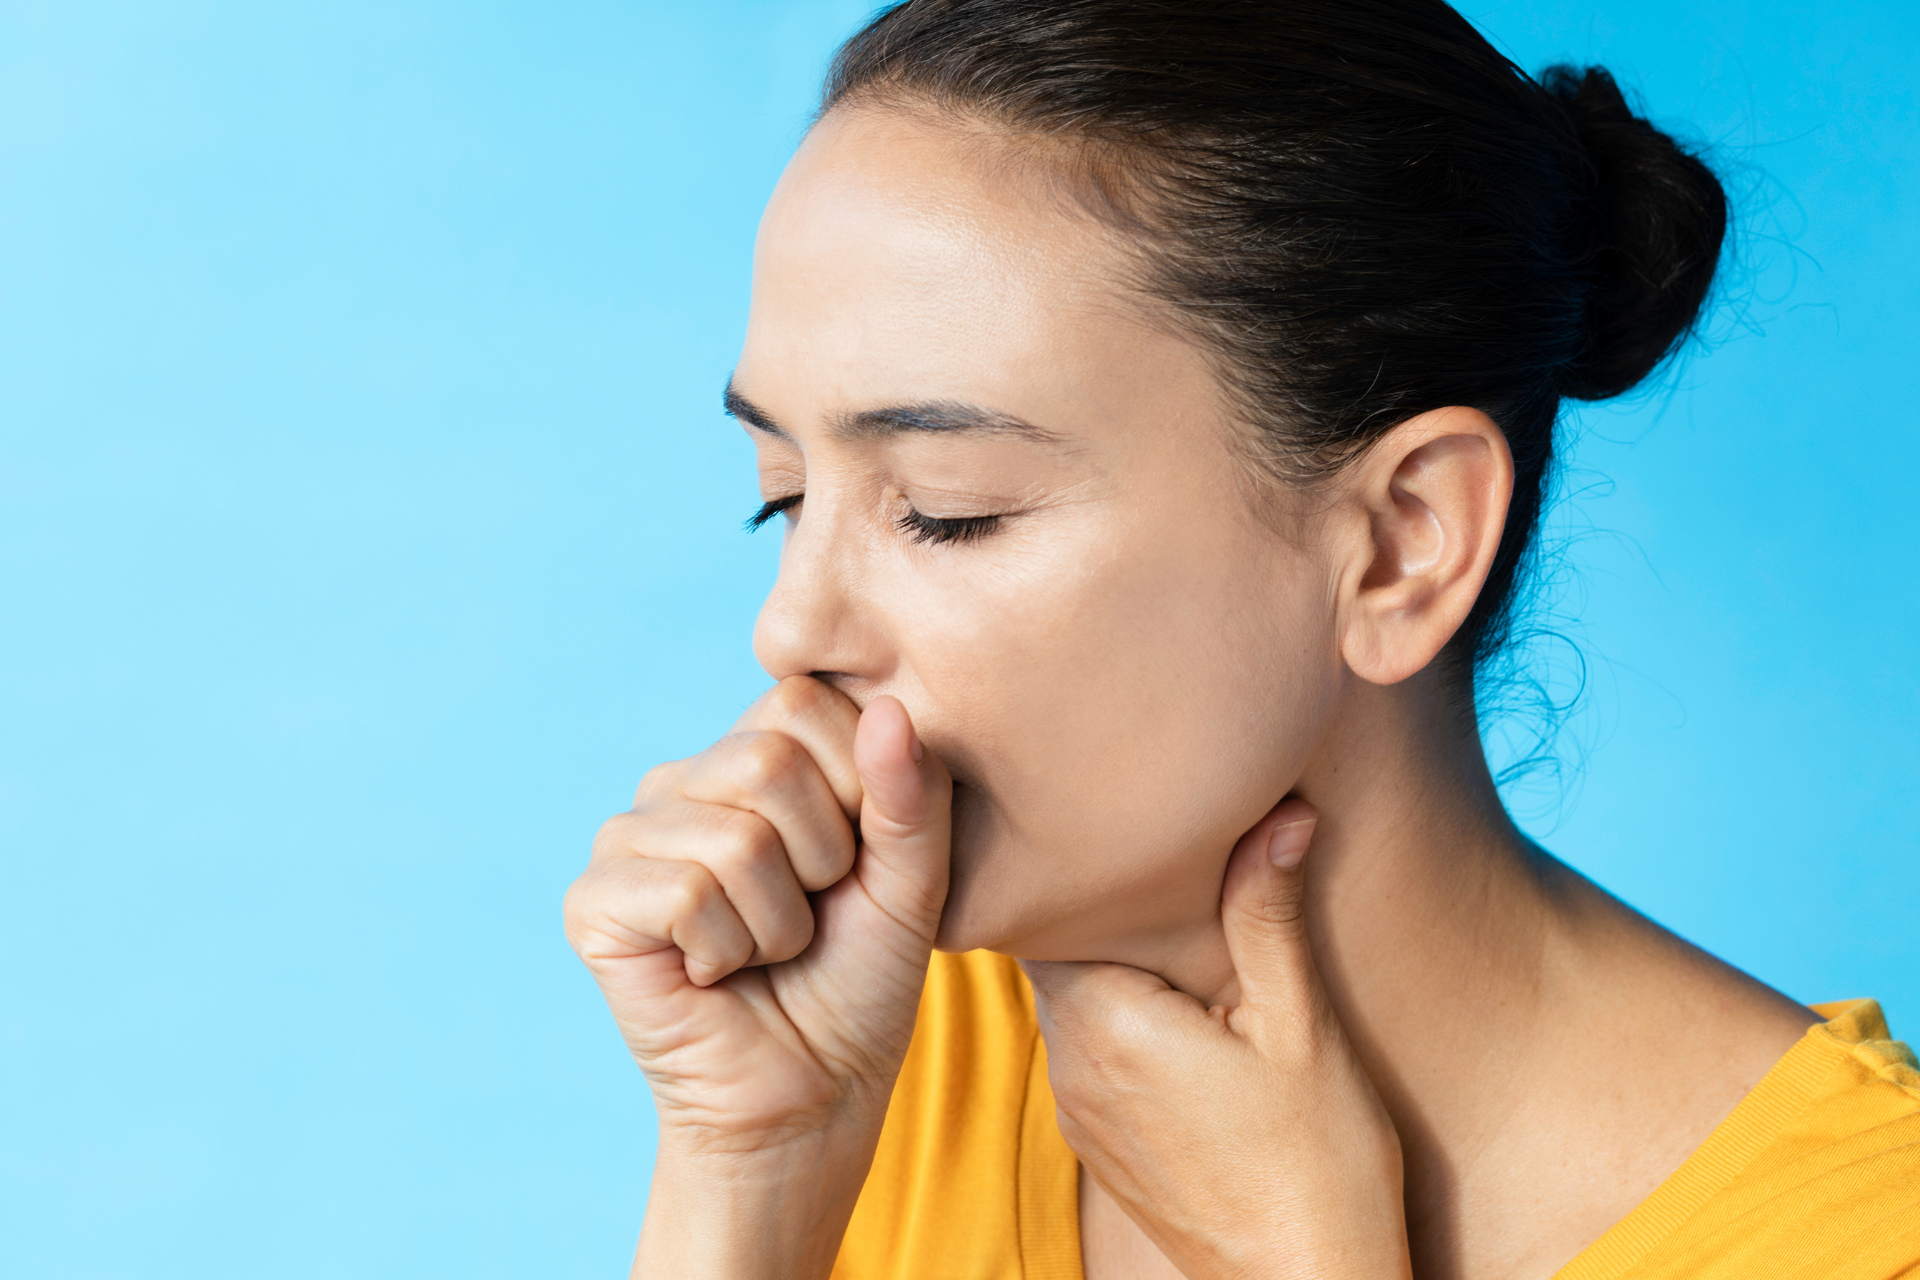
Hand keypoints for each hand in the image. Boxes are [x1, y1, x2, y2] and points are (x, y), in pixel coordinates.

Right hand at [563, 676, 951, 1276]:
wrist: (813, 1097)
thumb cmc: (860, 983)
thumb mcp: (913, 881)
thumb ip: (912, 795)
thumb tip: (890, 706)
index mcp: (755, 754)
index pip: (805, 699)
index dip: (857, 787)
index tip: (853, 861)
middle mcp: (683, 780)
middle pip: (767, 761)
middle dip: (820, 860)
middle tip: (807, 916)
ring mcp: (629, 836)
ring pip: (733, 838)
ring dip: (778, 922)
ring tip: (764, 950)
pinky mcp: (593, 902)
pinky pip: (684, 894)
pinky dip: (727, 951)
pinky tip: (715, 974)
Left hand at [1022, 801, 1411, 1279]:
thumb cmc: (1318, 1165)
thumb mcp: (1301, 1027)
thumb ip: (1268, 914)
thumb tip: (1279, 812)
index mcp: (1105, 1020)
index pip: (1045, 908)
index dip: (1074, 861)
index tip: (1112, 821)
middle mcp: (1072, 1063)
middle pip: (1055, 949)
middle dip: (1097, 907)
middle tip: (1147, 853)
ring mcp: (1080, 1109)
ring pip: (1071, 1000)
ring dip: (1111, 965)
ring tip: (1167, 923)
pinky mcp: (1100, 1143)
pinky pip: (1090, 1051)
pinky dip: (1120, 1019)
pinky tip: (1177, 1010)